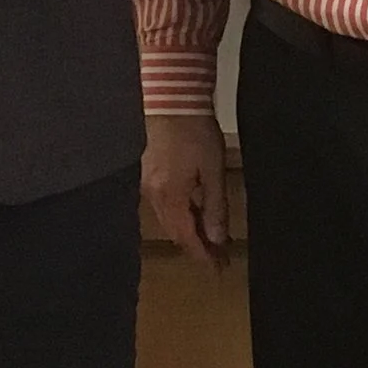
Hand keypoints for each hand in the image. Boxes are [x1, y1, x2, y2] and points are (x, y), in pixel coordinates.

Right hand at [143, 112, 229, 263]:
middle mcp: (153, 195)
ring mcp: (147, 184)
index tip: (220, 269)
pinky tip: (194, 212)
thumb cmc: (195, 131)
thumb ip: (214, 206)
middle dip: (197, 246)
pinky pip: (164, 204)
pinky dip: (181, 214)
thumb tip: (217, 238)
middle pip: (175, 231)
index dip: (203, 256)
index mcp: (169, 197)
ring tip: (210, 238)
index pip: (186, 237)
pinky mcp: (148, 172)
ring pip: (168, 219)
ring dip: (189, 231)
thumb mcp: (212, 170)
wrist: (171, 98)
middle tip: (219, 257)